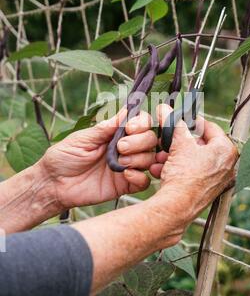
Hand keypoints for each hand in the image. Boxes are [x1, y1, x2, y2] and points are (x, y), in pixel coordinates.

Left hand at [39, 110, 157, 210]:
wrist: (53, 184)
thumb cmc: (64, 157)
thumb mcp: (82, 138)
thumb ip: (105, 128)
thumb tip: (126, 110)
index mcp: (115, 134)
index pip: (141, 123)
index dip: (142, 123)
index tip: (130, 128)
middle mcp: (125, 149)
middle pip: (150, 139)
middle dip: (140, 141)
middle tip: (121, 147)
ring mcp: (127, 167)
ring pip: (150, 159)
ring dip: (139, 158)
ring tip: (121, 163)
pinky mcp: (125, 185)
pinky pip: (144, 181)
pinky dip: (140, 177)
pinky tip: (125, 175)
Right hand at [149, 104, 238, 227]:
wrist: (178, 206)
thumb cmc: (184, 176)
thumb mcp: (179, 143)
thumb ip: (174, 124)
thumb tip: (166, 110)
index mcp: (227, 150)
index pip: (210, 128)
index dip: (193, 122)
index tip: (183, 119)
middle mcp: (229, 166)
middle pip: (202, 145)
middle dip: (181, 143)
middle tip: (169, 140)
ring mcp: (220, 180)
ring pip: (195, 160)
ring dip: (177, 156)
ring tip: (162, 157)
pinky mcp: (210, 191)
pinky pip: (194, 174)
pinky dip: (180, 169)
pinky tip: (163, 170)